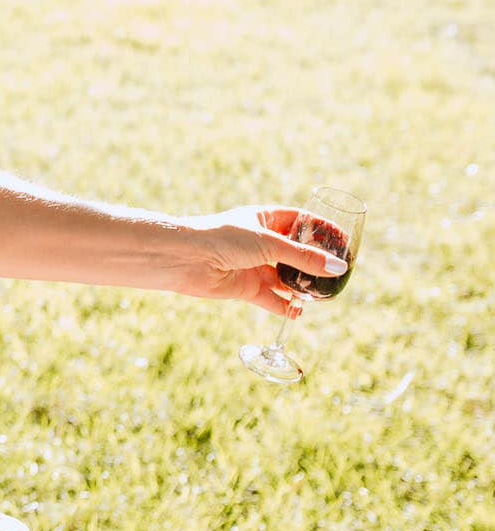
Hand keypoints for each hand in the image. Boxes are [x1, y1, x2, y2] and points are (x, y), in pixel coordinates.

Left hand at [166, 205, 350, 316]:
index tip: (346, 241)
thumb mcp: (269, 243)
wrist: (185, 258)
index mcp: (265, 218)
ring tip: (325, 295)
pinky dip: (286, 307)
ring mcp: (254, 265)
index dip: (323, 230)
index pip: (301, 221)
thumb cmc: (223, 238)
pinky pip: (272, 300)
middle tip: (339, 272)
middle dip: (316, 263)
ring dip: (304, 287)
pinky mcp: (245, 288)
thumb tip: (338, 268)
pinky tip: (301, 312)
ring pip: (286, 278)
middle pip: (297, 253)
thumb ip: (303, 257)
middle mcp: (261, 242)